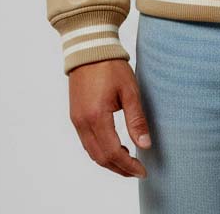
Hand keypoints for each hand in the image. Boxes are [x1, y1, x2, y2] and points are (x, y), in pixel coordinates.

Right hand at [68, 58, 152, 177]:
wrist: (89, 48)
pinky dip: (100, 151)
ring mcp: (76, 120)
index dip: (128, 166)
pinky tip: (114, 148)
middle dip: (119, 168)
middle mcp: (83, 123)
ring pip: (92, 152)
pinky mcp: (75, 116)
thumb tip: (145, 145)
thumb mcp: (129, 91)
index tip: (142, 171)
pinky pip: (87, 142)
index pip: (112, 153)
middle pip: (100, 158)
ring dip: (109, 162)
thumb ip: (136, 120)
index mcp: (96, 117)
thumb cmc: (110, 66)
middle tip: (137, 171)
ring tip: (128, 163)